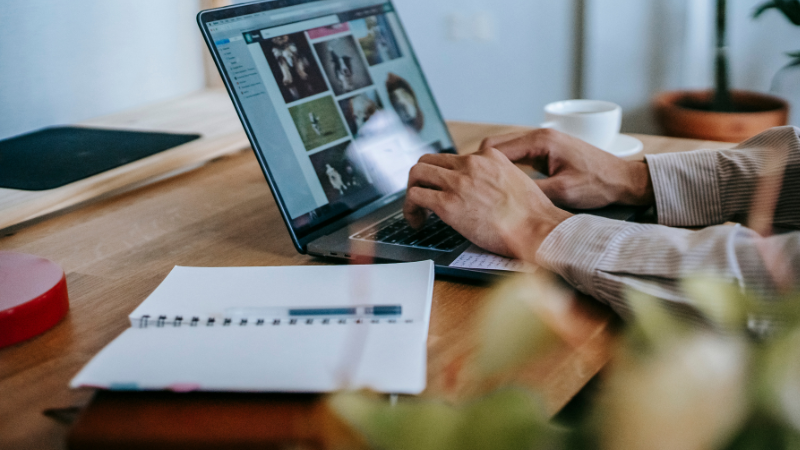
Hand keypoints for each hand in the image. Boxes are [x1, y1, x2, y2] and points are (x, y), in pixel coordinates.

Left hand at [403, 145, 572, 259]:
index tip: (443, 189)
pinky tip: (417, 222)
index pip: (454, 158)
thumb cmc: (533, 215)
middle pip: (430, 160)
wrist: (538, 228)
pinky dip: (410, 208)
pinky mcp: (448, 203)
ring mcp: (458, 181)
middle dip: (422, 179)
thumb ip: (495, 178)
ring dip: (412, 191)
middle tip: (423, 197)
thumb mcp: (516, 181)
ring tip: (417, 210)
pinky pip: (415, 196)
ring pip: (417, 173)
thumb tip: (481, 192)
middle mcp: (471, 163)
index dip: (444, 175)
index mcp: (489, 156)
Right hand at [483, 129, 654, 208]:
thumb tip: (503, 198)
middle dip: (481, 166)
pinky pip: (518, 157)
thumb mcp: (563, 192)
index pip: (495, 148)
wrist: (624, 180)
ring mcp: (543, 142)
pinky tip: (502, 186)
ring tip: (482, 188)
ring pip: (505, 152)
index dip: (478, 166)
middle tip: (470, 187)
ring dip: (493, 168)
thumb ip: (531, 191)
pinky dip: (506, 169)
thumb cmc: (599, 183)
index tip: (468, 182)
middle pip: (496, 147)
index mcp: (541, 140)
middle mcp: (540, 136)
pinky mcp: (547, 151)